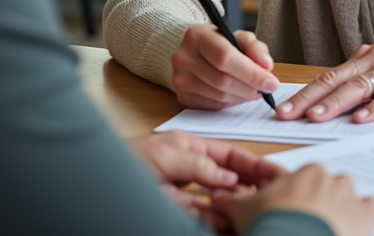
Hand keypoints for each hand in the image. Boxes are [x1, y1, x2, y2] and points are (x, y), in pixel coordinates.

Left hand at [129, 131, 285, 228]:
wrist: (96, 184)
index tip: (277, 173)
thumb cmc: (124, 158)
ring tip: (257, 212)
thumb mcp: (165, 154)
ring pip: (220, 204)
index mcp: (191, 149)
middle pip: (230, 182)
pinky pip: (204, 219)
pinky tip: (231, 224)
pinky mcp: (177, 213)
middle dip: (251, 189)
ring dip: (237, 208)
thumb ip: (199, 164)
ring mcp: (185, 194)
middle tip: (273, 197)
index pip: (231, 156)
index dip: (255, 165)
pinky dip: (218, 222)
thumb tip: (229, 177)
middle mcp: (191, 171)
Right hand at [171, 24, 278, 108]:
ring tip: (253, 91)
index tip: (271, 82)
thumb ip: (255, 48)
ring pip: (219, 96)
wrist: (194, 52)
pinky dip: (231, 103)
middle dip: (250, 87)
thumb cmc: (220, 43)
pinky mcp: (182, 96)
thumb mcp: (239, 37)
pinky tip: (238, 95)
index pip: (225, 57)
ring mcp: (180, 79)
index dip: (251, 73)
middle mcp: (183, 57)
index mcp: (196, 36)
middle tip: (266, 90)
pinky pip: (213, 105)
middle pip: (222, 80)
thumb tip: (266, 66)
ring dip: (242, 97)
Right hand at [213, 164, 373, 235]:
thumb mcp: (244, 211)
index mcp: (306, 173)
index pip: (304, 179)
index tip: (289, 212)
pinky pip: (372, 209)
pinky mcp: (367, 217)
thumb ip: (231, 200)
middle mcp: (332, 179)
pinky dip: (365, 217)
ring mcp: (351, 198)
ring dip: (342, 210)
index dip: (296, 197)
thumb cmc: (271, 226)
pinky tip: (351, 228)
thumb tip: (215, 197)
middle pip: (328, 188)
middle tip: (305, 225)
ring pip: (350, 198)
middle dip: (319, 203)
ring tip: (327, 230)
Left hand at [276, 43, 373, 123]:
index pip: (326, 78)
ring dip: (336, 103)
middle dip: (310, 99)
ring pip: (359, 87)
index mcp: (360, 59)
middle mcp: (373, 60)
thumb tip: (321, 109)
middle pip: (336, 81)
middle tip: (290, 115)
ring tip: (317, 117)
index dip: (303, 94)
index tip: (282, 110)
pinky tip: (361, 119)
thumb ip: (355, 87)